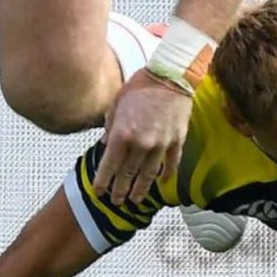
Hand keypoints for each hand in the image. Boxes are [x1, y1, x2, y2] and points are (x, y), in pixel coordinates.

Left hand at [93, 68, 192, 204]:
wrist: (170, 75)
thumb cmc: (141, 85)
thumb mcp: (117, 103)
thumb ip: (110, 126)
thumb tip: (107, 144)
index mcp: (122, 133)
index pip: (109, 165)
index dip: (103, 181)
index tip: (99, 191)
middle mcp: (141, 143)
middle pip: (128, 174)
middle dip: (120, 190)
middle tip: (116, 201)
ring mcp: (161, 144)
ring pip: (149, 174)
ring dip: (141, 189)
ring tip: (135, 199)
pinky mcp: (177, 141)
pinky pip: (171, 163)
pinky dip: (166, 174)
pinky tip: (162, 182)